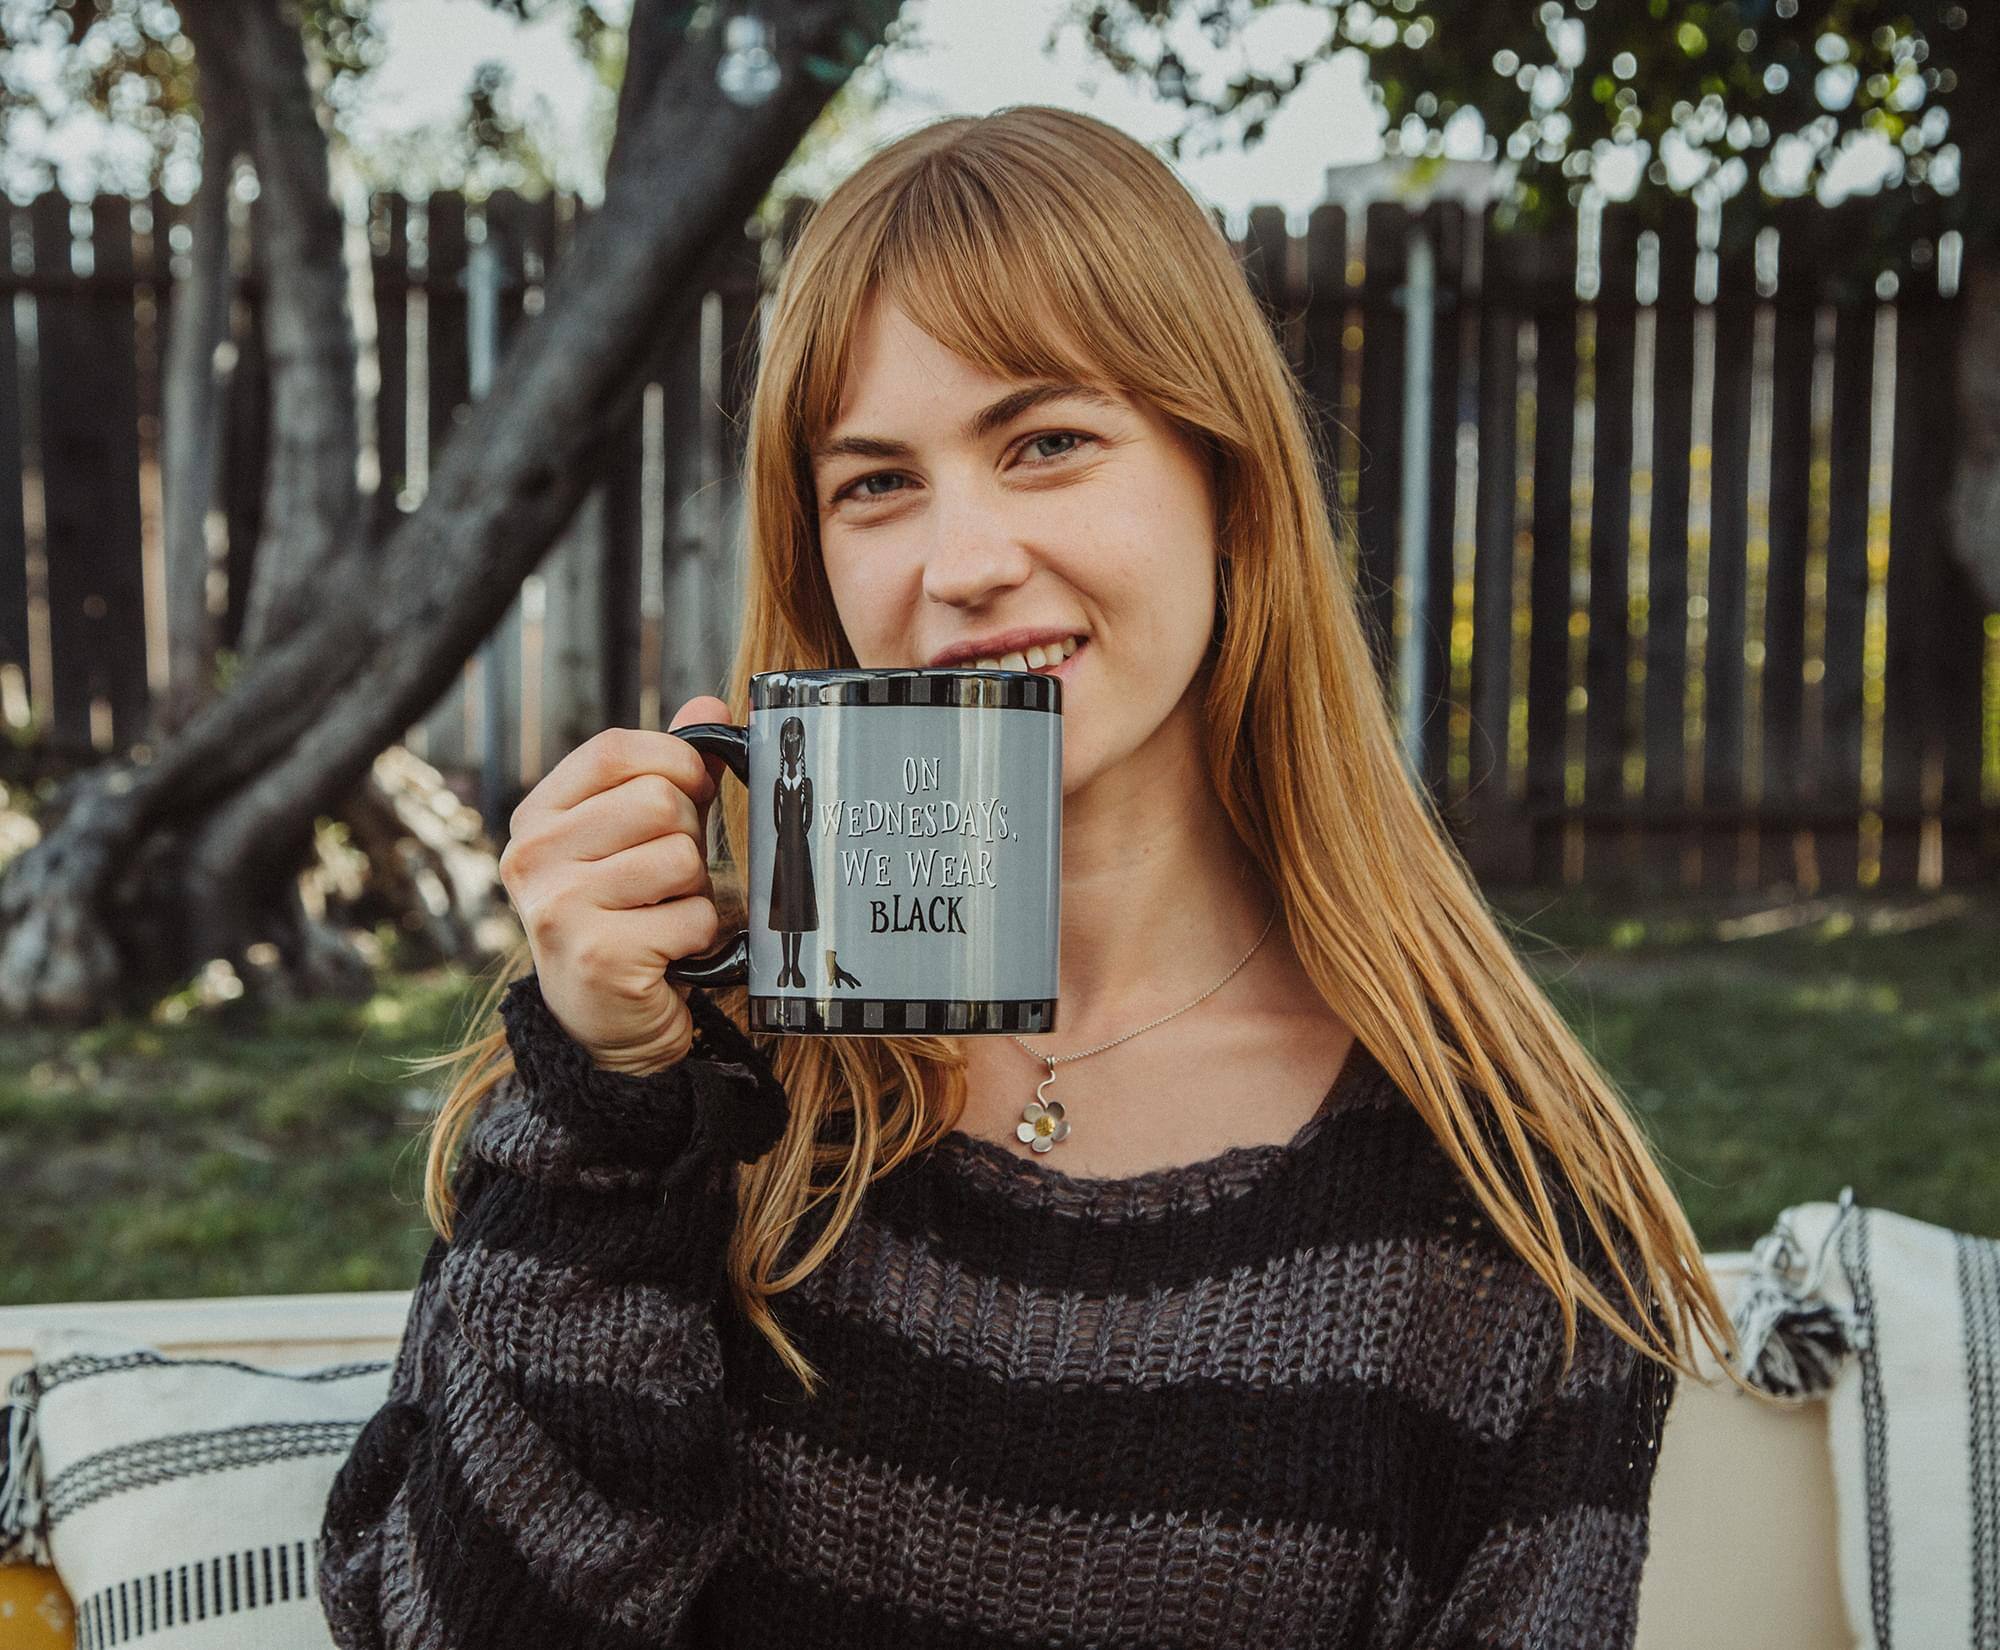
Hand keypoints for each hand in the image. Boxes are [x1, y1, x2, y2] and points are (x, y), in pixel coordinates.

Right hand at [498, 698, 733, 1074]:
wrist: (605, 1024)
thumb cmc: (627, 916)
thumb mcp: (636, 837)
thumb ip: (668, 770)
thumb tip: (710, 704)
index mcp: (537, 817)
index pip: (615, 749)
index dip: (674, 761)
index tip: (692, 790)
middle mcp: (533, 858)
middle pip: (657, 801)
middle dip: (688, 840)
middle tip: (667, 880)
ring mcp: (560, 907)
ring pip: (681, 857)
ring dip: (694, 891)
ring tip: (664, 915)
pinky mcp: (599, 956)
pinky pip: (692, 916)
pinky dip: (699, 936)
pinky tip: (668, 952)